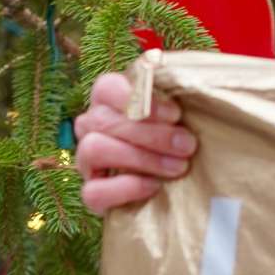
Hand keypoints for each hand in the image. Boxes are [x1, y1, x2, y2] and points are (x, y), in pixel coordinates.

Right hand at [74, 73, 197, 215]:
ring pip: (94, 149)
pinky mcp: (92, 194)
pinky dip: (127, 187)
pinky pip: (94, 191)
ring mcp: (86, 161)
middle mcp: (91, 127)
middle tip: (187, 145)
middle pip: (104, 120)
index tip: (176, 114)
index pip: (106, 87)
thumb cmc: (177, 142)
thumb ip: (177, 99)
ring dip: (141, 158)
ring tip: (177, 167)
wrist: (174, 188)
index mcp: (108, 101)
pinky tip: (154, 186)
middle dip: (152, 134)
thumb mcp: (179, 118)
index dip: (137, 98)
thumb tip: (188, 80)